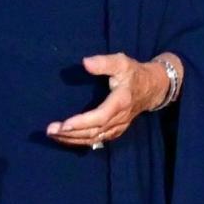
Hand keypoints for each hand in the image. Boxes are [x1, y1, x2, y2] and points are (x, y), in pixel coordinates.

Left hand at [46, 52, 172, 146]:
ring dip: (73, 140)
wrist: (153, 88)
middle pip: (93, 132)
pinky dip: (81, 142)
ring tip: (54, 136)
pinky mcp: (115, 131)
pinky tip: (66, 140)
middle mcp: (119, 118)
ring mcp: (118, 127)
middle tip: (50, 131)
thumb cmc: (134, 73)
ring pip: (94, 139)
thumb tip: (85, 63)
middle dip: (70, 133)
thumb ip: (104, 62)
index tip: (63, 124)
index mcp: (120, 102)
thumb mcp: (122, 62)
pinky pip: (97, 140)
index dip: (81, 123)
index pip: (100, 117)